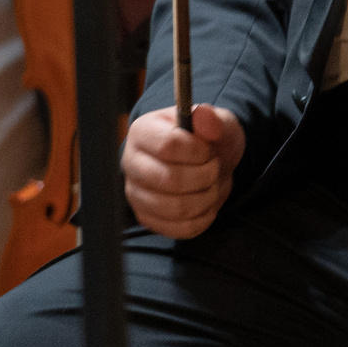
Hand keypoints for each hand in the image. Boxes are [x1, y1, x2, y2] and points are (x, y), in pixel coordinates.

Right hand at [122, 104, 244, 239]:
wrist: (206, 162)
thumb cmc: (206, 140)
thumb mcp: (216, 122)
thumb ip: (211, 119)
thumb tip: (204, 118)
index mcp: (142, 132)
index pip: (167, 145)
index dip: (197, 151)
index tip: (210, 150)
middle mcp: (131, 164)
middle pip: (170, 179)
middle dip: (205, 176)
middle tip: (215, 167)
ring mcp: (136, 194)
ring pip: (176, 208)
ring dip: (207, 197)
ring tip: (213, 184)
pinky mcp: (148, 219)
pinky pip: (180, 228)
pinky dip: (203, 217)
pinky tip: (207, 201)